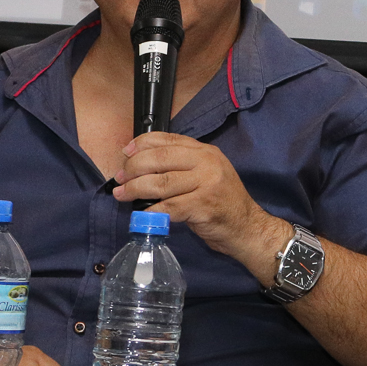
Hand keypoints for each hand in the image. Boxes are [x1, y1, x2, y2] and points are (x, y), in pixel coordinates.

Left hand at [115, 132, 277, 272]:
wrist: (246, 226)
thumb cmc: (221, 201)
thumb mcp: (206, 174)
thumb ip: (181, 165)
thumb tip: (141, 164)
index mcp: (205, 151)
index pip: (168, 139)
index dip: (142, 144)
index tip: (126, 153)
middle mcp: (207, 163)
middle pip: (160, 159)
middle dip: (133, 168)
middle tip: (120, 179)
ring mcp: (207, 183)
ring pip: (161, 182)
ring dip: (135, 189)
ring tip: (121, 194)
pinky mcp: (203, 206)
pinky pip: (168, 207)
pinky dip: (151, 211)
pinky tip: (142, 214)